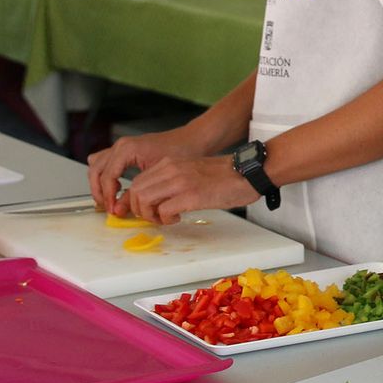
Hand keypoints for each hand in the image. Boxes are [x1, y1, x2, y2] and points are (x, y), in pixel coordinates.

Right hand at [87, 127, 205, 211]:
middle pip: (96, 171)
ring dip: (100, 184)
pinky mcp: (125, 149)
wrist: (192, 140)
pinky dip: (105, 176)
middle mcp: (121, 145)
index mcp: (127, 149)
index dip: (107, 196)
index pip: (106, 176)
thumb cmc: (180, 153)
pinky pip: (105, 162)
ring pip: (97, 166)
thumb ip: (135, 194)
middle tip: (108, 207)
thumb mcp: (158, 177)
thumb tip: (119, 209)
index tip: (113, 210)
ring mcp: (122, 146)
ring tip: (110, 200)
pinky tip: (116, 188)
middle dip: (99, 192)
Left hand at [121, 155, 259, 224]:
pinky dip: (166, 219)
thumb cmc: (224, 176)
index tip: (145, 211)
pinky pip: (164, 211)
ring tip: (165, 218)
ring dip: (150, 215)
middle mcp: (171, 169)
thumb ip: (172, 180)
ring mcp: (180, 181)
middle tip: (155, 217)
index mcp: (170, 163)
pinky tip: (179, 218)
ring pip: (144, 199)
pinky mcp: (191, 195)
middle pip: (135, 191)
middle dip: (139, 209)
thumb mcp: (191, 172)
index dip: (136, 200)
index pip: (137, 181)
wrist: (247, 172)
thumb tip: (157, 199)